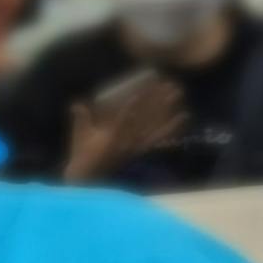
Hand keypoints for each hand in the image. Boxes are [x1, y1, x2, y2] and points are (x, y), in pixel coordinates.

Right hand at [63, 71, 189, 183]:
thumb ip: (80, 119)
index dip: (135, 104)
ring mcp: (137, 146)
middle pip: (147, 118)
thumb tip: (77, 103)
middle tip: (169, 83)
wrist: (90, 179)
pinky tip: (184, 116)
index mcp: (111, 138)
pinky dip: (173, 127)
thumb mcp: (79, 136)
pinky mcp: (143, 150)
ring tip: (178, 93)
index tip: (143, 90)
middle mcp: (128, 141)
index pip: (125, 118)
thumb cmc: (83, 156)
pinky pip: (161, 137)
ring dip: (167, 108)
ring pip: (156, 124)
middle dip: (158, 100)